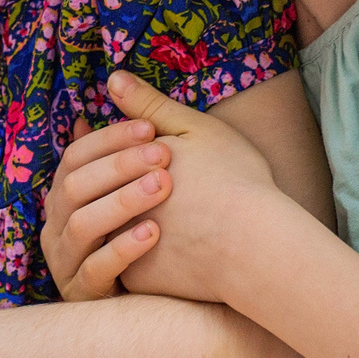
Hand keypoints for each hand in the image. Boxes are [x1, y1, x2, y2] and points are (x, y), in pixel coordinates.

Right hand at [39, 115, 171, 299]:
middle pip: (75, 186)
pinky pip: (97, 269)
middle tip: (163, 155)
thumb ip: (127, 137)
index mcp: (67, 195)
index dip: (111, 139)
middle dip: (119, 166)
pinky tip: (154, 233)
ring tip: (162, 187)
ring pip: (83, 224)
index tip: (152, 128)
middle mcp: (58, 225)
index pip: (75, 156)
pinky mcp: (84, 293)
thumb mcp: (139, 179)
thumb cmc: (157, 226)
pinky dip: (124, 248)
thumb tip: (115, 79)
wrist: (173, 289)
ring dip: (123, 202)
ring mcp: (67, 262)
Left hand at [99, 72, 294, 304]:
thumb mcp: (196, 129)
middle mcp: (116, 202)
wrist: (257, 247)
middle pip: (101, 193)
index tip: (158, 161)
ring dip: (124, 224)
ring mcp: (120, 243)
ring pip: (108, 232)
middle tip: (165, 196)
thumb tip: (112, 78)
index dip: (126, 154)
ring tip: (165, 223)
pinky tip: (167, 253)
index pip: (105, 155)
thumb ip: (149, 105)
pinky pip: (126, 267)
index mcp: (129, 165)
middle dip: (118, 190)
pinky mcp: (134, 279)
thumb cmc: (237, 181)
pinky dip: (140, 259)